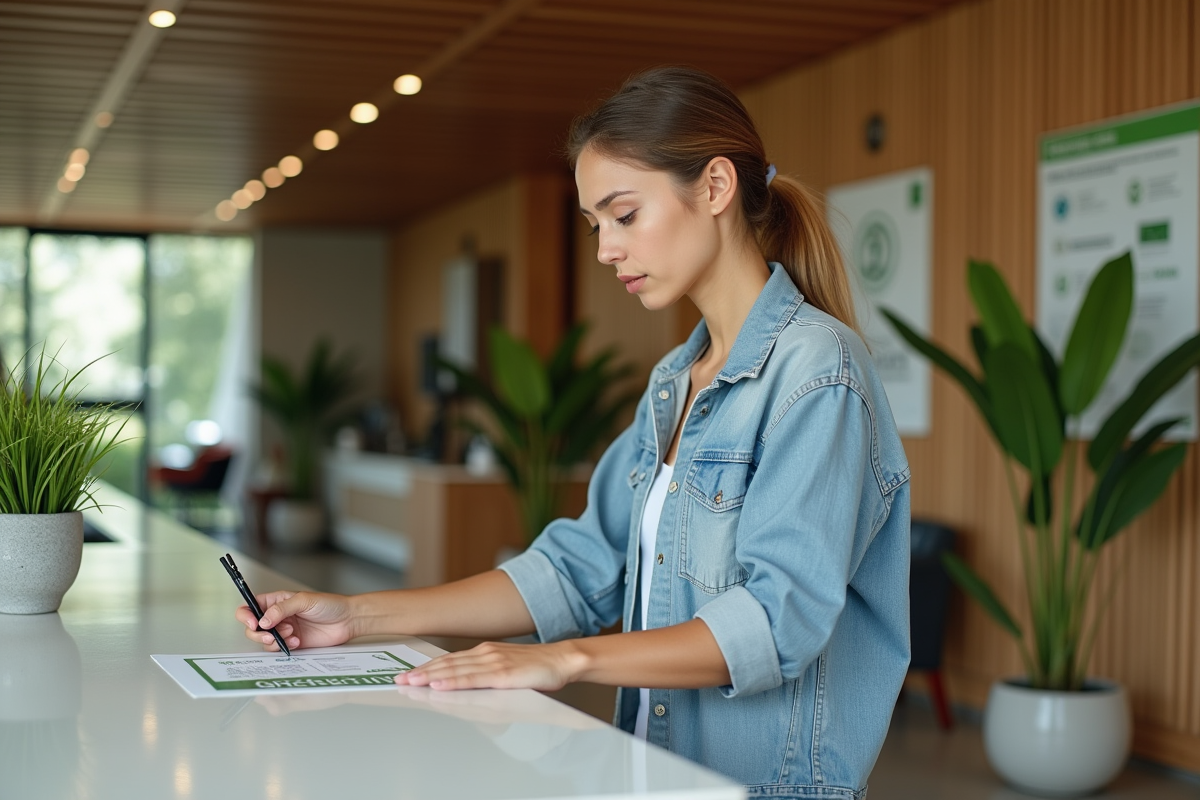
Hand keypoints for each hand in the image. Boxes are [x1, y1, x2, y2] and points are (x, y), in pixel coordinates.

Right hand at [236, 590, 356, 651]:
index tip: (254, 622)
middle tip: (270, 634)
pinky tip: (297, 641)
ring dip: (273, 640)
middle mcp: (277, 616)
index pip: (251, 606)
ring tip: (290, 634)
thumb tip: (264, 620)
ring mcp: (284, 630)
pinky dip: (284, 647)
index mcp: (276, 601)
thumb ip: (282, 609)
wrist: (347, 620)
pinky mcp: (291, 643)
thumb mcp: (304, 600)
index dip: (246, 615)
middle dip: (258, 633)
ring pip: (263, 640)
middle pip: (253, 627)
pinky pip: (278, 649)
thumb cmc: (329, 604)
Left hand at [394, 640, 584, 691]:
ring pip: (455, 670)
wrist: (562, 660)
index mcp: (485, 652)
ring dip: (431, 676)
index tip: (409, 673)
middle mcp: (485, 653)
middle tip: (399, 679)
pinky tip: (440, 684)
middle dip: (421, 672)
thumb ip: (486, 673)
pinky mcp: (503, 674)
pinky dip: (453, 681)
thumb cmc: (537, 667)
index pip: (450, 660)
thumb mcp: (506, 667)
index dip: (427, 667)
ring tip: (412, 682)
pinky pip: (473, 679)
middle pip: (447, 663)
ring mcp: (493, 662)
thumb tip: (465, 683)